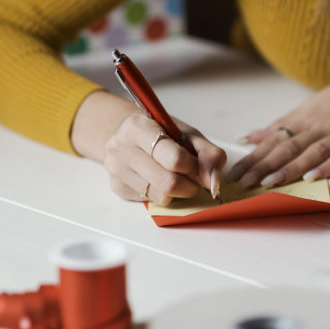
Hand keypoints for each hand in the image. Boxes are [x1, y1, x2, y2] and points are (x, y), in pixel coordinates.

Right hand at [72, 91, 226, 203]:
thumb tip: (213, 181)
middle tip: (193, 177)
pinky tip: (160, 180)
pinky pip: (150, 201)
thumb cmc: (160, 133)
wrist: (128, 135)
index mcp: (139, 127)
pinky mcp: (117, 186)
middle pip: (169, 182)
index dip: (194, 168)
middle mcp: (121, 147)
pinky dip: (163, 194)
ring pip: (160, 196)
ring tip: (178, 177)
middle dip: (189, 184)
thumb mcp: (187, 134)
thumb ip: (208, 154)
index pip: (175, 159)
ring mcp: (116, 168)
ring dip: (178, 192)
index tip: (197, 166)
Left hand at [225, 52, 329, 187]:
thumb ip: (283, 124)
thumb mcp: (314, 105)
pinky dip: (329, 165)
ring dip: (289, 168)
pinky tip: (314, 176)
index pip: (273, 140)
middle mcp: (321, 124)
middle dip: (262, 166)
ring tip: (269, 183)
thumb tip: (251, 137)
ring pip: (311, 152)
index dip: (253, 158)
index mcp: (306, 117)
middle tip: (241, 183)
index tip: (232, 173)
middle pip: (287, 147)